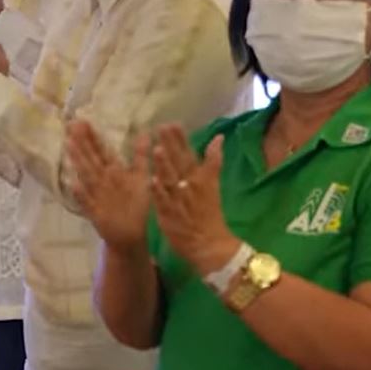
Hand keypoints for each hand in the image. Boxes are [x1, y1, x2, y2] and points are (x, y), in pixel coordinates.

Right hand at [65, 120, 151, 250]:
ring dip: (78, 160)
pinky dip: (81, 193)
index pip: (101, 150)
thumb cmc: (136, 206)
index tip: (82, 120)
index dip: (92, 136)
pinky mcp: (95, 211)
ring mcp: (97, 195)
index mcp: (114, 172)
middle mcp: (103, 181)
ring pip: (86, 174)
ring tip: (69, 144)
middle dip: (81, 142)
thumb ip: (141, 156)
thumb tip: (146, 132)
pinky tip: (73, 184)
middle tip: (71, 124)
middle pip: (91, 158)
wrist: (131, 234)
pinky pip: (87, 201)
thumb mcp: (141, 178)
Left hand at [149, 124, 237, 273]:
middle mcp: (189, 187)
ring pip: (170, 180)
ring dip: (164, 166)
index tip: (172, 123)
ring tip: (157, 150)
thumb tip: (218, 138)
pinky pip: (163, 202)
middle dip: (171, 145)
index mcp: (200, 178)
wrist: (211, 246)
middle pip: (179, 163)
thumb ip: (213, 161)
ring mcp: (178, 201)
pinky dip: (159, 192)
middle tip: (162, 128)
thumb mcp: (213, 185)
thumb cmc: (210, 214)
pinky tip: (152, 181)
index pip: (189, 154)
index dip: (180, 140)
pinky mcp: (169, 215)